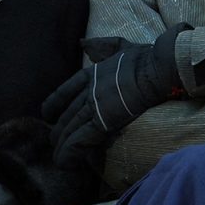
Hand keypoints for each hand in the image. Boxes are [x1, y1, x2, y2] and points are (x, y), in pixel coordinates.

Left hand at [42, 23, 190, 166]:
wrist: (156, 68)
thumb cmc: (145, 57)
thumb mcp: (119, 46)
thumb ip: (102, 45)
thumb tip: (82, 42)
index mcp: (91, 73)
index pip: (64, 92)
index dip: (54, 105)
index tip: (49, 115)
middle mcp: (88, 91)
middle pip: (65, 114)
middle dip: (58, 130)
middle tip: (55, 142)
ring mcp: (94, 106)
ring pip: (69, 130)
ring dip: (61, 146)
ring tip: (57, 158)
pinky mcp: (102, 122)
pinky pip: (80, 140)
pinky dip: (69, 153)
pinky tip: (64, 162)